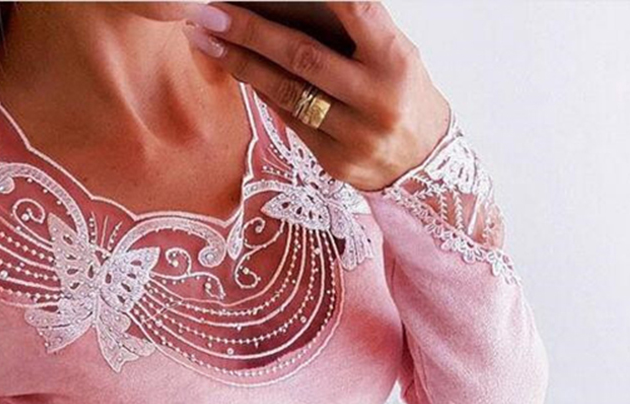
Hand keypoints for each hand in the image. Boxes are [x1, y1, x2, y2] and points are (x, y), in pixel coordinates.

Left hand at [181, 1, 451, 191]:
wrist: (422, 163)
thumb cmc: (402, 93)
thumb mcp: (394, 55)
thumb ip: (354, 33)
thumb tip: (285, 9)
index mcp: (397, 61)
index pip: (358, 12)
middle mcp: (377, 99)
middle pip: (302, 58)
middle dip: (250, 33)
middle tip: (210, 14)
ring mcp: (355, 136)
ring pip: (288, 94)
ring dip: (241, 65)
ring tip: (207, 41)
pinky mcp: (336, 162)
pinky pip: (290, 122)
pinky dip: (263, 93)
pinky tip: (237, 71)